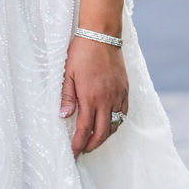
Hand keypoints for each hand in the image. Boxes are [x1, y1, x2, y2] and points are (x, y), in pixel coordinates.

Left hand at [59, 35, 127, 157]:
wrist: (102, 34)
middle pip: (101, 133)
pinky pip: (123, 113)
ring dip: (104, 136)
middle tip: (83, 150)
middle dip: (91, 145)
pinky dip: (116, 123)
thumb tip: (63, 116)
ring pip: (114, 125)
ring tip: (93, 139)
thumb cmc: (81, 52)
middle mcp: (106, 99)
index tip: (74, 153)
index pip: (84, 129)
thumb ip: (66, 97)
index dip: (78, 144)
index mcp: (90, 97)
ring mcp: (118, 95)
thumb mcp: (68, 73)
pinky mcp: (125, 89)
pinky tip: (108, 123)